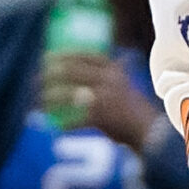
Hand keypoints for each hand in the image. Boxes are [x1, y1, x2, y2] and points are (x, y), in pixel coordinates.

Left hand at [40, 51, 159, 150]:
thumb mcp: (127, 86)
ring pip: (68, 95)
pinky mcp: (102, 118)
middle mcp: (109, 80)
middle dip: (49, 75)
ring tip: (39, 104)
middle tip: (36, 80)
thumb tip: (113, 64)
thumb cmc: (136, 110)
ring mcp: (105, 98)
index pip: (85, 55)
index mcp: (115, 70)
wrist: (152, 132)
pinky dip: (66, 125)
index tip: (48, 57)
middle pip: (71, 72)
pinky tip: (57, 128)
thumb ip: (116, 76)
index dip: (64, 55)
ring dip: (50, 99)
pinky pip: (77, 121)